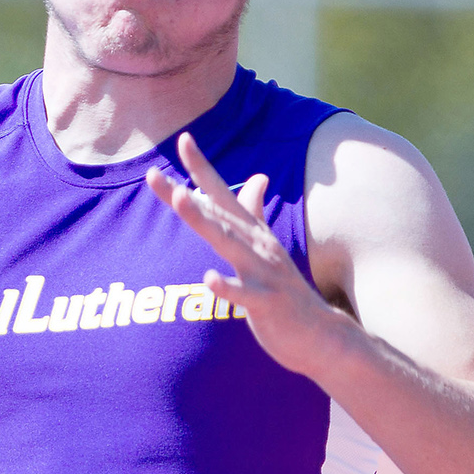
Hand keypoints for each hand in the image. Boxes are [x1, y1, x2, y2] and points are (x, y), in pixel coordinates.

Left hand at [146, 132, 349, 379]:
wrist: (318, 335)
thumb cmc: (284, 290)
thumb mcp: (268, 246)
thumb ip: (255, 212)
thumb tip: (257, 177)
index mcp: (252, 233)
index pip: (222, 195)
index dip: (201, 168)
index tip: (182, 139)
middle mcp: (256, 246)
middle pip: (215, 215)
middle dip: (185, 195)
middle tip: (155, 174)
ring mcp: (262, 273)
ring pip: (228, 243)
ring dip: (203, 221)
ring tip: (180, 199)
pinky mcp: (267, 303)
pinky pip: (243, 294)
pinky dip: (226, 287)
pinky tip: (208, 279)